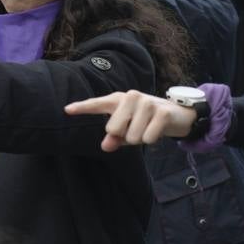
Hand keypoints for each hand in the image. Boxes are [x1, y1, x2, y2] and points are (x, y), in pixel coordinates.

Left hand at [64, 89, 198, 150]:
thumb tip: (105, 146)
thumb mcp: (128, 130)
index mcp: (119, 100)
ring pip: (132, 136)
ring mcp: (146, 103)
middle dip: (125, 136)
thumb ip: (115, 138)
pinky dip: (152, 139)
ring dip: (141, 138)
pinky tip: (158, 130)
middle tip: (137, 128)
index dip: (82, 108)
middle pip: (113, 129)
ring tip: (148, 128)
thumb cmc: (146, 121)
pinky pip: (147, 138)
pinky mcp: (161, 112)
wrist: (177, 114)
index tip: (67, 110)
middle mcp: (131, 96)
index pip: (97, 104)